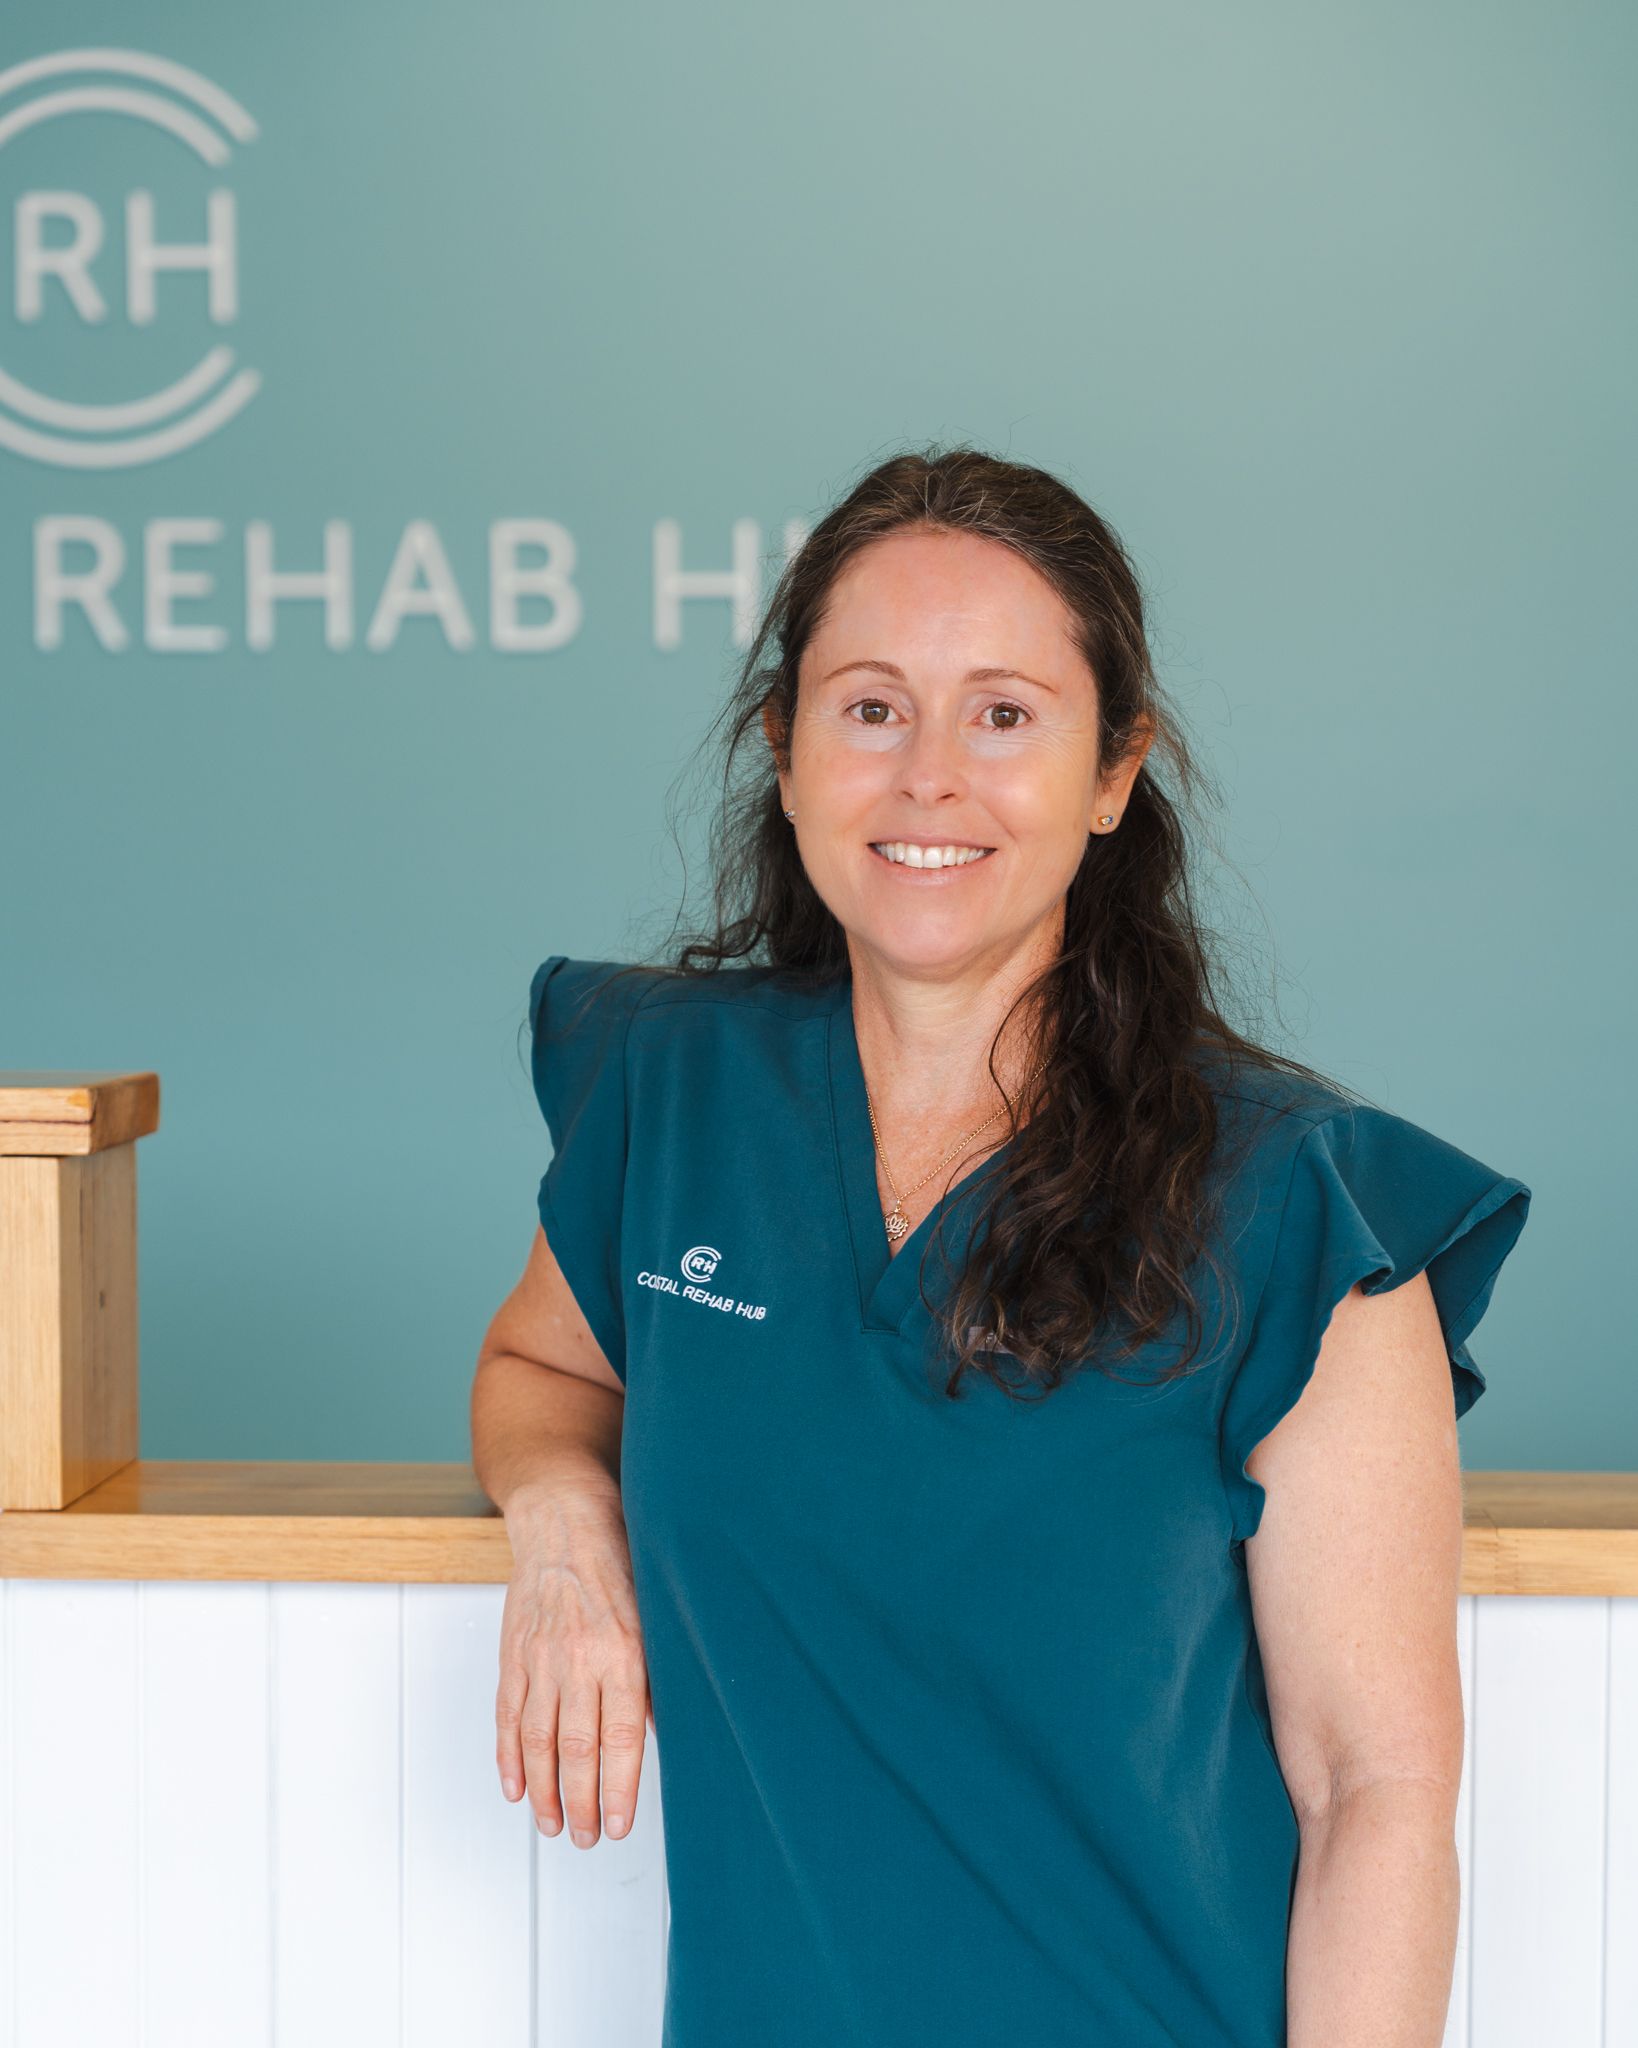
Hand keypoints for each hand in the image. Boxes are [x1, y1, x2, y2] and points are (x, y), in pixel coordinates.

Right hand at [494, 1488, 652, 1845]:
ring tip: (552, 1826)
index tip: (619, 1826)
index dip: (620, 1788)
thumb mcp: (654, 1615)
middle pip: (577, 1749)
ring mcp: (541, 1658)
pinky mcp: (513, 1654)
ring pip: (538, 1741)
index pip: (623, 1736)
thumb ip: (658, 1676)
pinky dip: (509, 1757)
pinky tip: (516, 1787)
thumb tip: (663, 1732)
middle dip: (581, 1803)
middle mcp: (580, 1659)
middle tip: (586, 1839)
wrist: (563, 1519)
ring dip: (543, 1791)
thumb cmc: (618, 1563)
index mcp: (624, 1652)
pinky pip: (508, 1716)